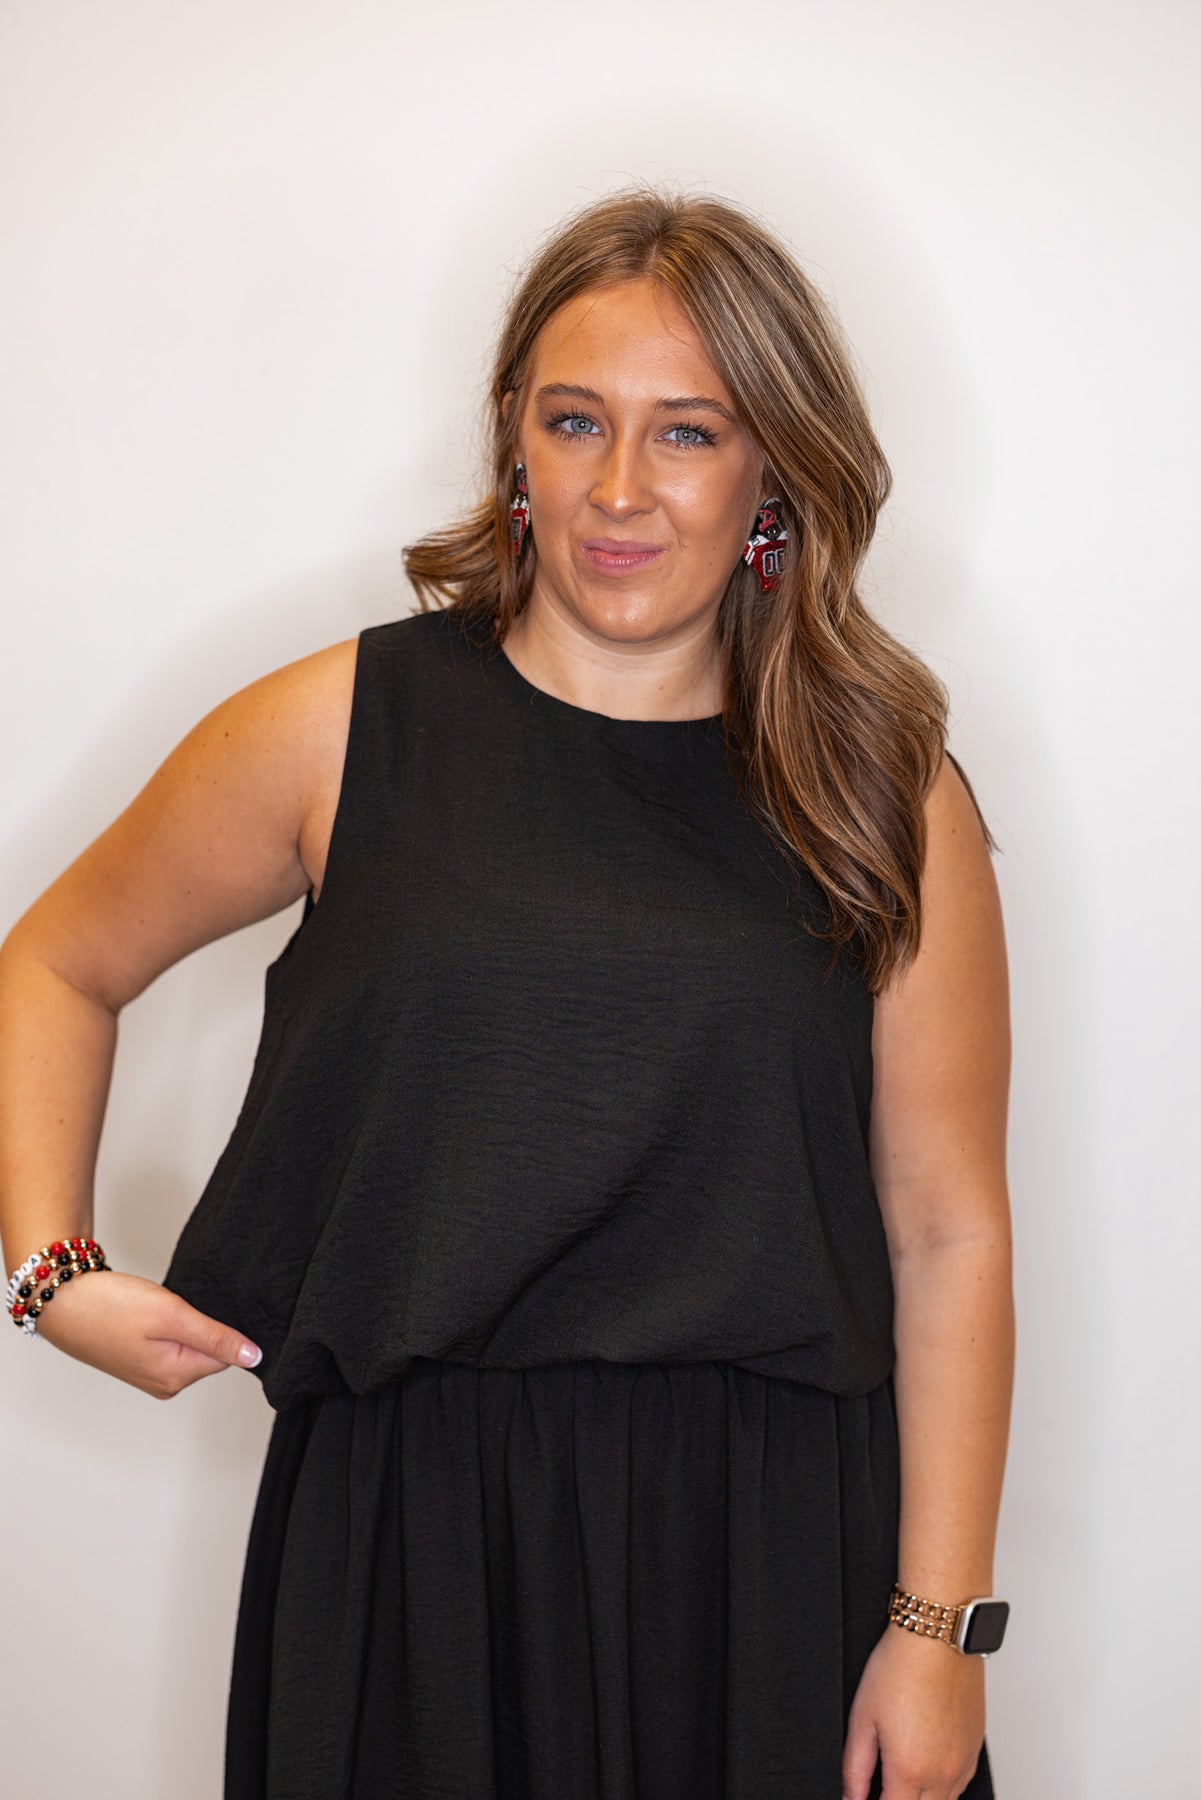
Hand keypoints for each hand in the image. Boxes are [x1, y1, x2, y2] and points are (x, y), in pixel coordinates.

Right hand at [22, 1267, 262, 1399]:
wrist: (60, 1300)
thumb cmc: (110, 1307)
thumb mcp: (172, 1315)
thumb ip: (216, 1337)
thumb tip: (255, 1357)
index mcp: (176, 1378)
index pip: (226, 1354)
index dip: (220, 1325)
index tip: (199, 1307)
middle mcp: (164, 1384)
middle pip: (208, 1350)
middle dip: (200, 1323)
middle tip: (173, 1305)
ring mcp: (149, 1373)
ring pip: (188, 1343)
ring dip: (181, 1322)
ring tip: (156, 1307)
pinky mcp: (136, 1359)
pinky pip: (168, 1341)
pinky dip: (165, 1323)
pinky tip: (148, 1311)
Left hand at [842, 1623, 985, 1799]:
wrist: (938, 1636)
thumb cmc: (900, 1667)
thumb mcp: (862, 1717)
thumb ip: (855, 1768)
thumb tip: (850, 1797)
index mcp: (911, 1770)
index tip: (864, 1798)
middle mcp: (943, 1773)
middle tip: (881, 1785)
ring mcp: (964, 1763)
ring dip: (921, 1798)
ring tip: (900, 1774)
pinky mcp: (976, 1748)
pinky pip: (959, 1784)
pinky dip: (941, 1785)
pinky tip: (924, 1764)